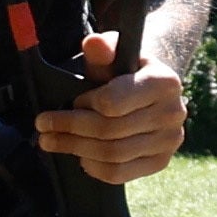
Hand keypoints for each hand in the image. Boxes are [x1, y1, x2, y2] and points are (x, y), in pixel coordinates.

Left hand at [33, 28, 191, 183]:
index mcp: (164, 82)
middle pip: (109, 131)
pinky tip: (79, 156)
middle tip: (43, 126)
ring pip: (112, 154)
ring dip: (74, 148)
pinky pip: (119, 173)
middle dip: (68, 129)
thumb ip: (102, 49)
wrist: (151, 90)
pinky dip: (93, 167)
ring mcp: (169, 140)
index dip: (84, 104)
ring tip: (50, 141)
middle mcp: (173, 113)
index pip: (112, 103)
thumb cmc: (126, 71)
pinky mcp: (160, 161)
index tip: (72, 101)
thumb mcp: (114, 54)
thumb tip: (93, 43)